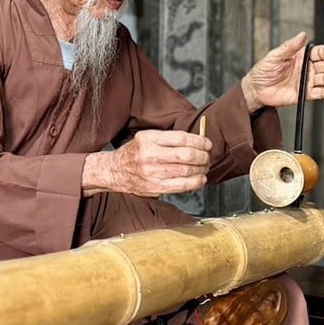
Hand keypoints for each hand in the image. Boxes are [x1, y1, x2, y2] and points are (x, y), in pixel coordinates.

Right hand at [82, 129, 211, 197]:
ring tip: (204, 167)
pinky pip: (181, 185)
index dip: (199, 141)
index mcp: (149, 139)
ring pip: (186, 171)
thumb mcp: (146, 137)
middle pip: (186, 155)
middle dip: (203, 156)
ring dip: (201, 169)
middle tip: (207, 156)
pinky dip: (195, 182)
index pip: (181, 138)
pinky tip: (200, 179)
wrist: (116, 171)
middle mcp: (150, 155)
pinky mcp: (155, 187)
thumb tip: (197, 141)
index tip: (206, 144)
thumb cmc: (134, 153)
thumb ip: (168, 138)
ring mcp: (152, 172)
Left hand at [240, 32, 323, 112]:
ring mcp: (306, 81)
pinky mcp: (304, 94)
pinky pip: (319, 93)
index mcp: (301, 56)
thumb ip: (289, 47)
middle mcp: (307, 68)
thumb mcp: (274, 56)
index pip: (318, 52)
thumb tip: (302, 35)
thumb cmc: (263, 70)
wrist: (256, 89)